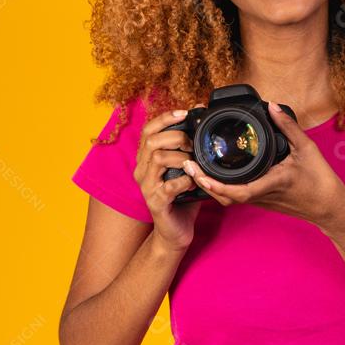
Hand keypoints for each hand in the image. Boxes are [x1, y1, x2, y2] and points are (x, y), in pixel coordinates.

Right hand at [133, 103, 205, 252]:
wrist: (175, 231)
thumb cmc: (182, 196)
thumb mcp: (185, 168)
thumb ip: (190, 145)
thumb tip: (202, 115)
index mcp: (146, 159)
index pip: (148, 130)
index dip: (164, 118)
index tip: (184, 113)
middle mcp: (142, 171)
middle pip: (151, 141)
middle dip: (176, 137)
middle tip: (192, 144)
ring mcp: (147, 187)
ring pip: (158, 159)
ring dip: (181, 157)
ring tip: (194, 163)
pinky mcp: (156, 202)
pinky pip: (169, 186)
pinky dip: (185, 181)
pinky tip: (194, 182)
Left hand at [181, 100, 344, 228]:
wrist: (329, 207)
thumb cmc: (320, 179)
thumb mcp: (307, 148)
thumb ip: (288, 126)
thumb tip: (272, 107)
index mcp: (271, 182)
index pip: (237, 190)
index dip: (214, 184)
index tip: (198, 171)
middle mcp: (262, 195)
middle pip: (224, 197)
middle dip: (203, 183)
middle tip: (187, 164)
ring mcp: (261, 201)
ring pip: (228, 199)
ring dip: (210, 186)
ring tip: (195, 167)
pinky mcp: (263, 201)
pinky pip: (237, 197)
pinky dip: (221, 187)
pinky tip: (213, 174)